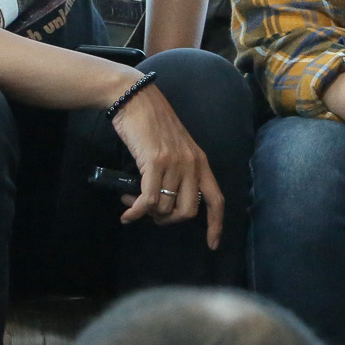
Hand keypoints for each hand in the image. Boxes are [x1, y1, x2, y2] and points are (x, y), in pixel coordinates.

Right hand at [109, 82, 223, 248]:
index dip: (216, 225)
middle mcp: (193, 164)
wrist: (137, 100)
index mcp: (202, 162)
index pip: (217, 200)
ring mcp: (176, 164)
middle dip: (168, 221)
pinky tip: (127, 212)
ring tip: (132, 201)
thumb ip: (178, 173)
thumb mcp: (175, 150)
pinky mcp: (155, 162)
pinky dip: (136, 211)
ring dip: (147, 213)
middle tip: (151, 214)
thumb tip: (166, 203)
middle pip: (188, 212)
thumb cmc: (152, 126)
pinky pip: (149, 200)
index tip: (212, 245)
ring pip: (165, 208)